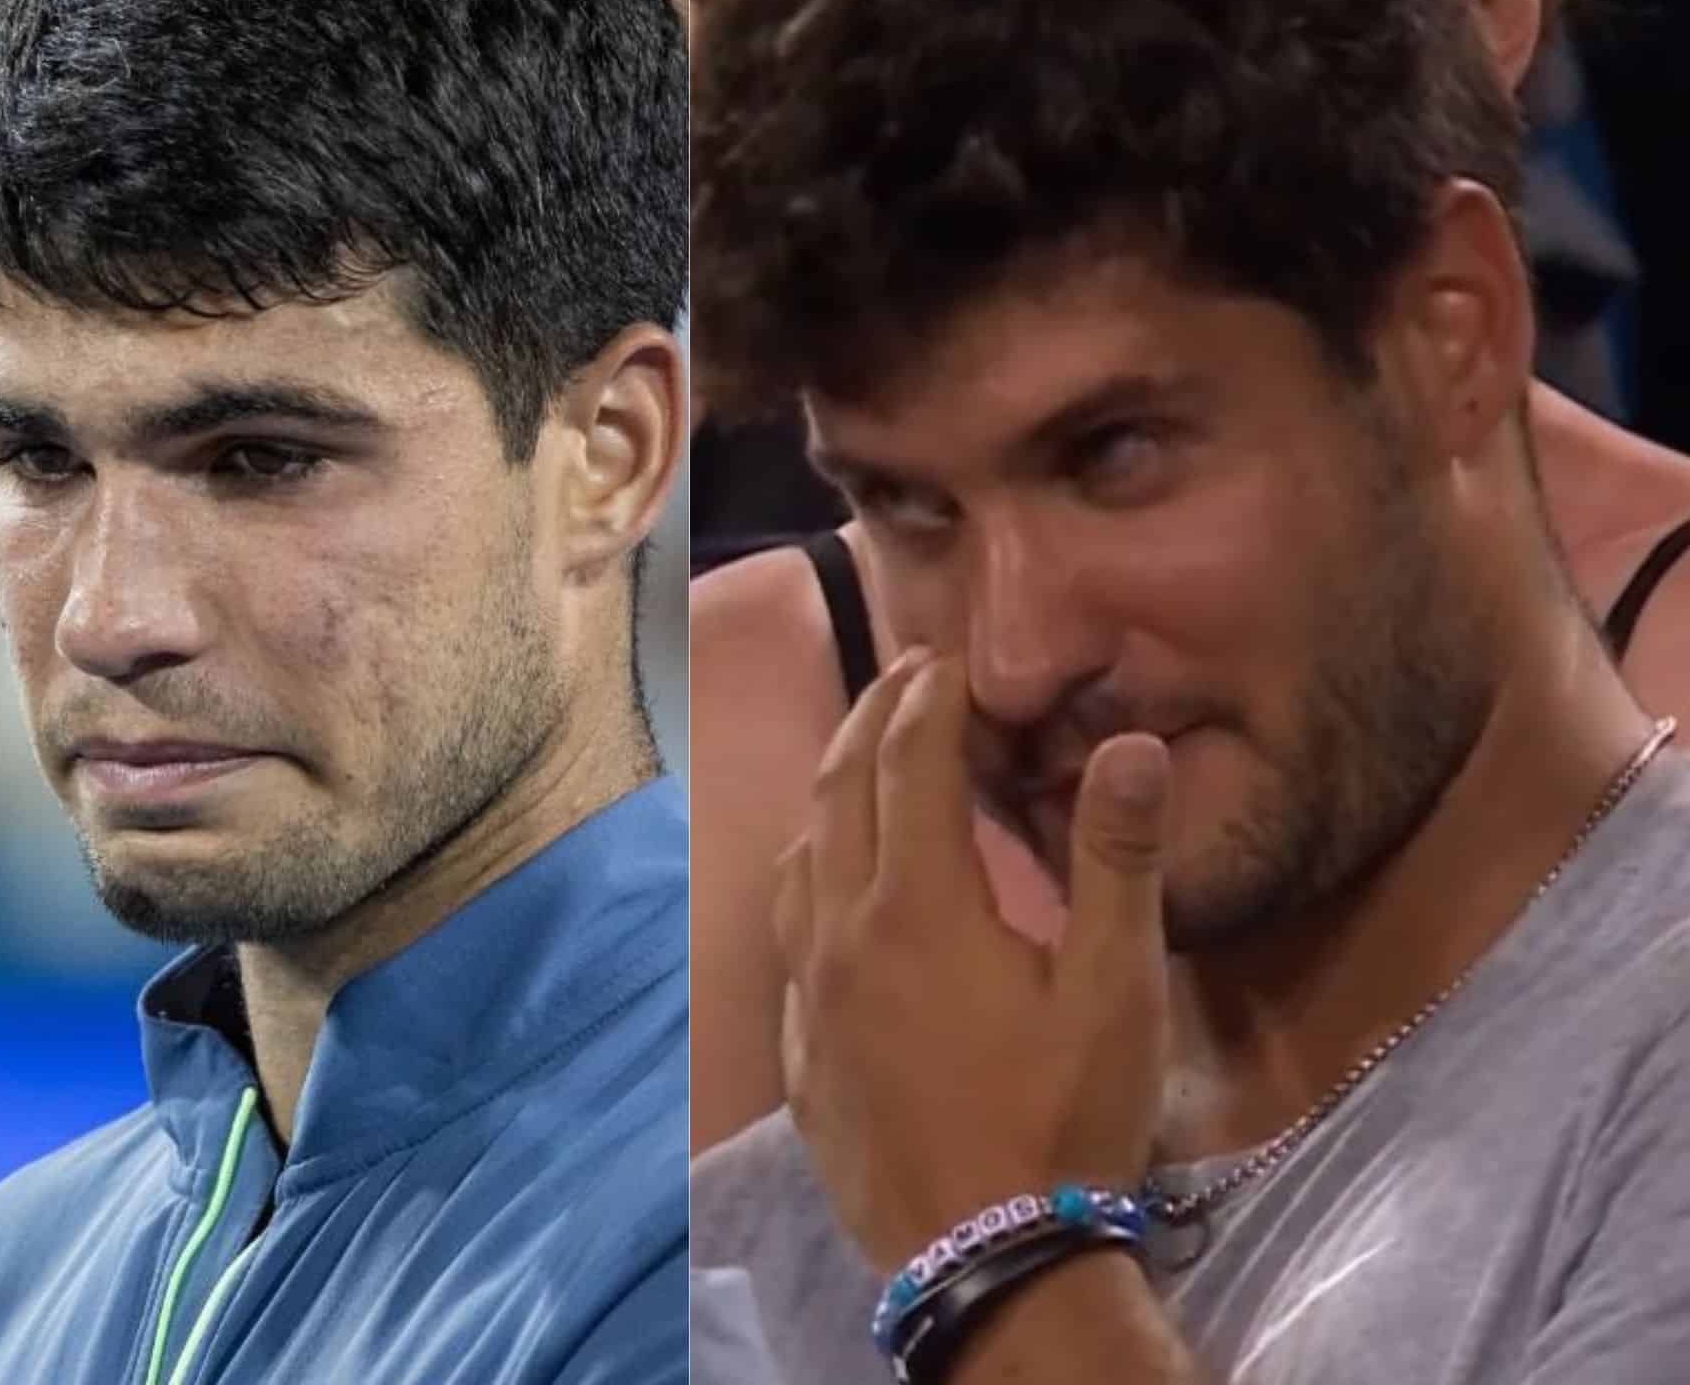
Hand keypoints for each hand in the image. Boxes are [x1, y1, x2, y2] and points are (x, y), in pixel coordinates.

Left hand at [775, 648, 1172, 1271]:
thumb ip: (1118, 859)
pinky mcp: (798, 1047)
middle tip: (907, 676)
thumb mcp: (1116, 990)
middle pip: (842, 788)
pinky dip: (810, 868)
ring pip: (801, 853)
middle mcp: (843, 929)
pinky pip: (785, 926)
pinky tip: (831, 882)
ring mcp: (808, 991)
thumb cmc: (1062, 1119)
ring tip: (866, 755)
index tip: (950, 658)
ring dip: (832, 787)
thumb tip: (1130, 743)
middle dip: (874, 717)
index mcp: (921, 902)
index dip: (931, 698)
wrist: (985, 1258)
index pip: (912, 760)